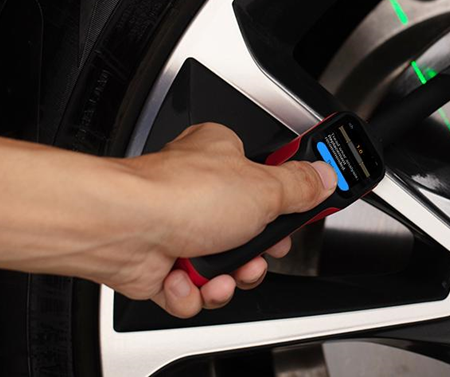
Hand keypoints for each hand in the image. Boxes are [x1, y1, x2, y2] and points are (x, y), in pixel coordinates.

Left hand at [103, 123, 336, 317]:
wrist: (125, 228)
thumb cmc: (181, 195)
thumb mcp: (263, 187)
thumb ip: (299, 186)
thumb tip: (323, 177)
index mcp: (223, 157)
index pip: (268, 179)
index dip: (287, 204)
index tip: (301, 214)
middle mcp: (200, 191)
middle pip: (249, 231)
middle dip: (256, 254)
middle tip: (259, 252)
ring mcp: (179, 227)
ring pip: (224, 266)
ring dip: (228, 278)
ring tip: (223, 272)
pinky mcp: (162, 262)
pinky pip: (193, 289)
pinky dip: (193, 291)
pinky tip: (188, 277)